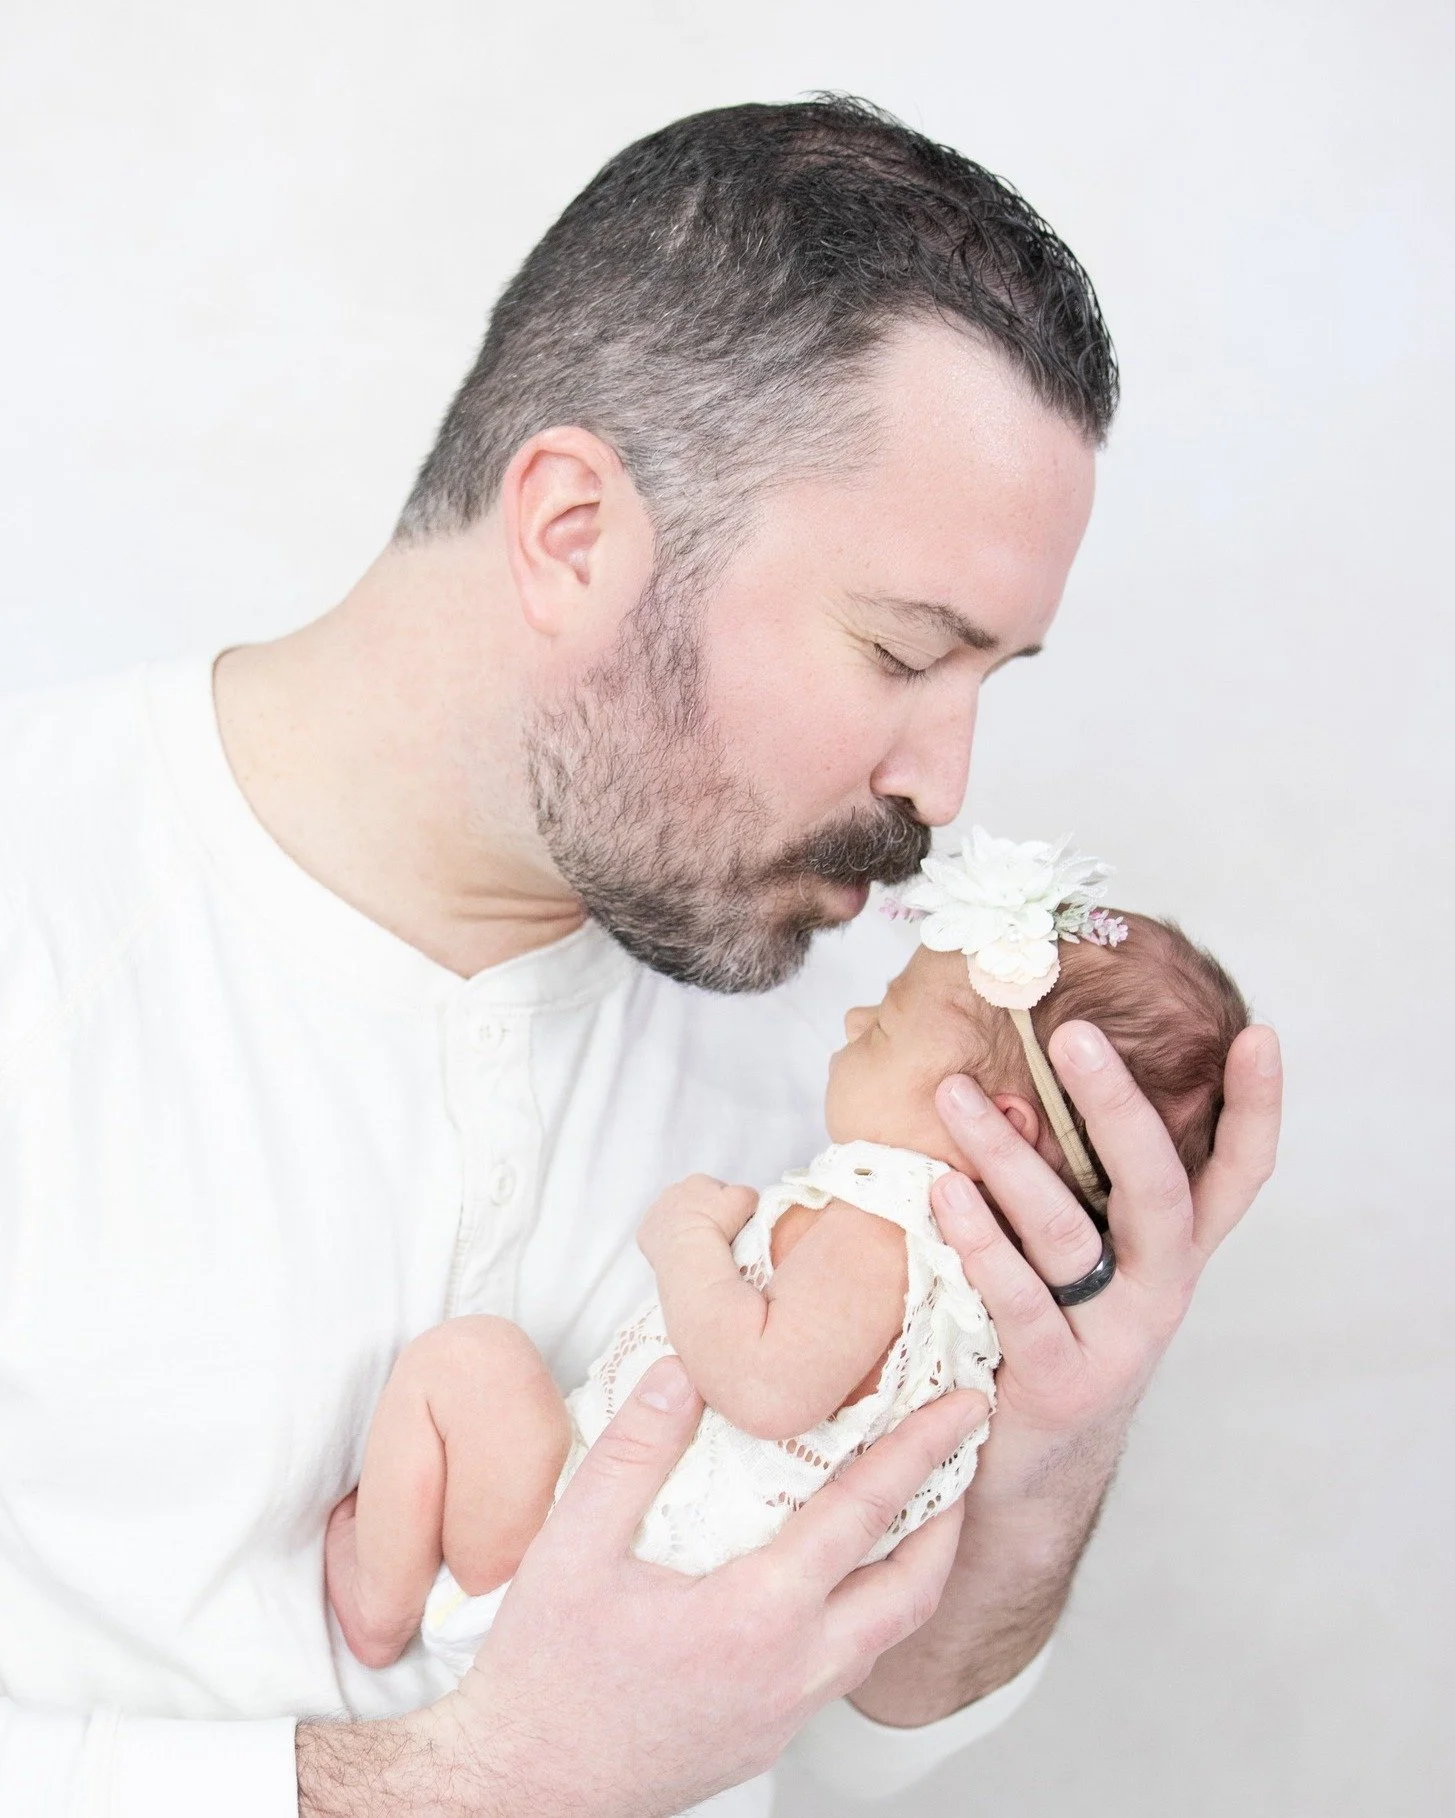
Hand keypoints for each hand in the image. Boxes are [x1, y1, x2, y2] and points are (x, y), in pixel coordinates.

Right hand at [397, 1356, 987, 1817]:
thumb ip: (634, 1451)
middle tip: (963, 1456)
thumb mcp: (574, 1545)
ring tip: (919, 1508)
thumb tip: (681, 1371)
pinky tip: (839, 1577)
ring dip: (916, 1567)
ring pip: (888, 1635)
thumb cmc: (548, 1675)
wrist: (525, 1786)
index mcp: (756, 1615)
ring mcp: (786, 1710)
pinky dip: (870, 1609)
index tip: (960, 1408)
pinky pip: (848, 1664)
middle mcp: (792, 1670)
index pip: (864, 1516)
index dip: (920, 1452)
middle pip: (913, 1589)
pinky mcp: (770, 1733)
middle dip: (951, 1515)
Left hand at [636, 1172, 757, 1265]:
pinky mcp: (644, 1232)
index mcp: (698, 1181)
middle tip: (714, 1235)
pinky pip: (657, 1236)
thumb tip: (745, 1199)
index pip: (715, 1190)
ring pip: (672, 1219)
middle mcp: (672, 1191)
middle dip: (701, 1215)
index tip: (730, 1223)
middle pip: (691, 1203)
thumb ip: (748, 1194)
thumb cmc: (719, 1224)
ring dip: (682, 1228)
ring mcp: (655, 1211)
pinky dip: (666, 1243)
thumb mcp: (746, 1200)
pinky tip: (678, 1253)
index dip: (725, 1207)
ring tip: (695, 1246)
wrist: (689, 1249)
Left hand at [847, 1020, 1280, 1725]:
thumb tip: (993, 1090)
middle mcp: (1159, 1291)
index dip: (1255, 1109)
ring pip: (1071, 1235)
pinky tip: (944, 1196)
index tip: (1259, 1036)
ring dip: (1009, 1160)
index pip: (1235, 1173)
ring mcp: (1117, 1342)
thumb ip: (1046, 1182)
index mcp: (1169, 1252)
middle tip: (1073, 1037)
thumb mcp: (1060, 1256)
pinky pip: (1022, 1306)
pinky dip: (982, 1248)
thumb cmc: (1034, 1332)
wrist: (1019, 1477)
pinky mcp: (1062, 1385)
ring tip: (957, 1097)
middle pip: (1160, 1189)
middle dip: (1120, 1108)